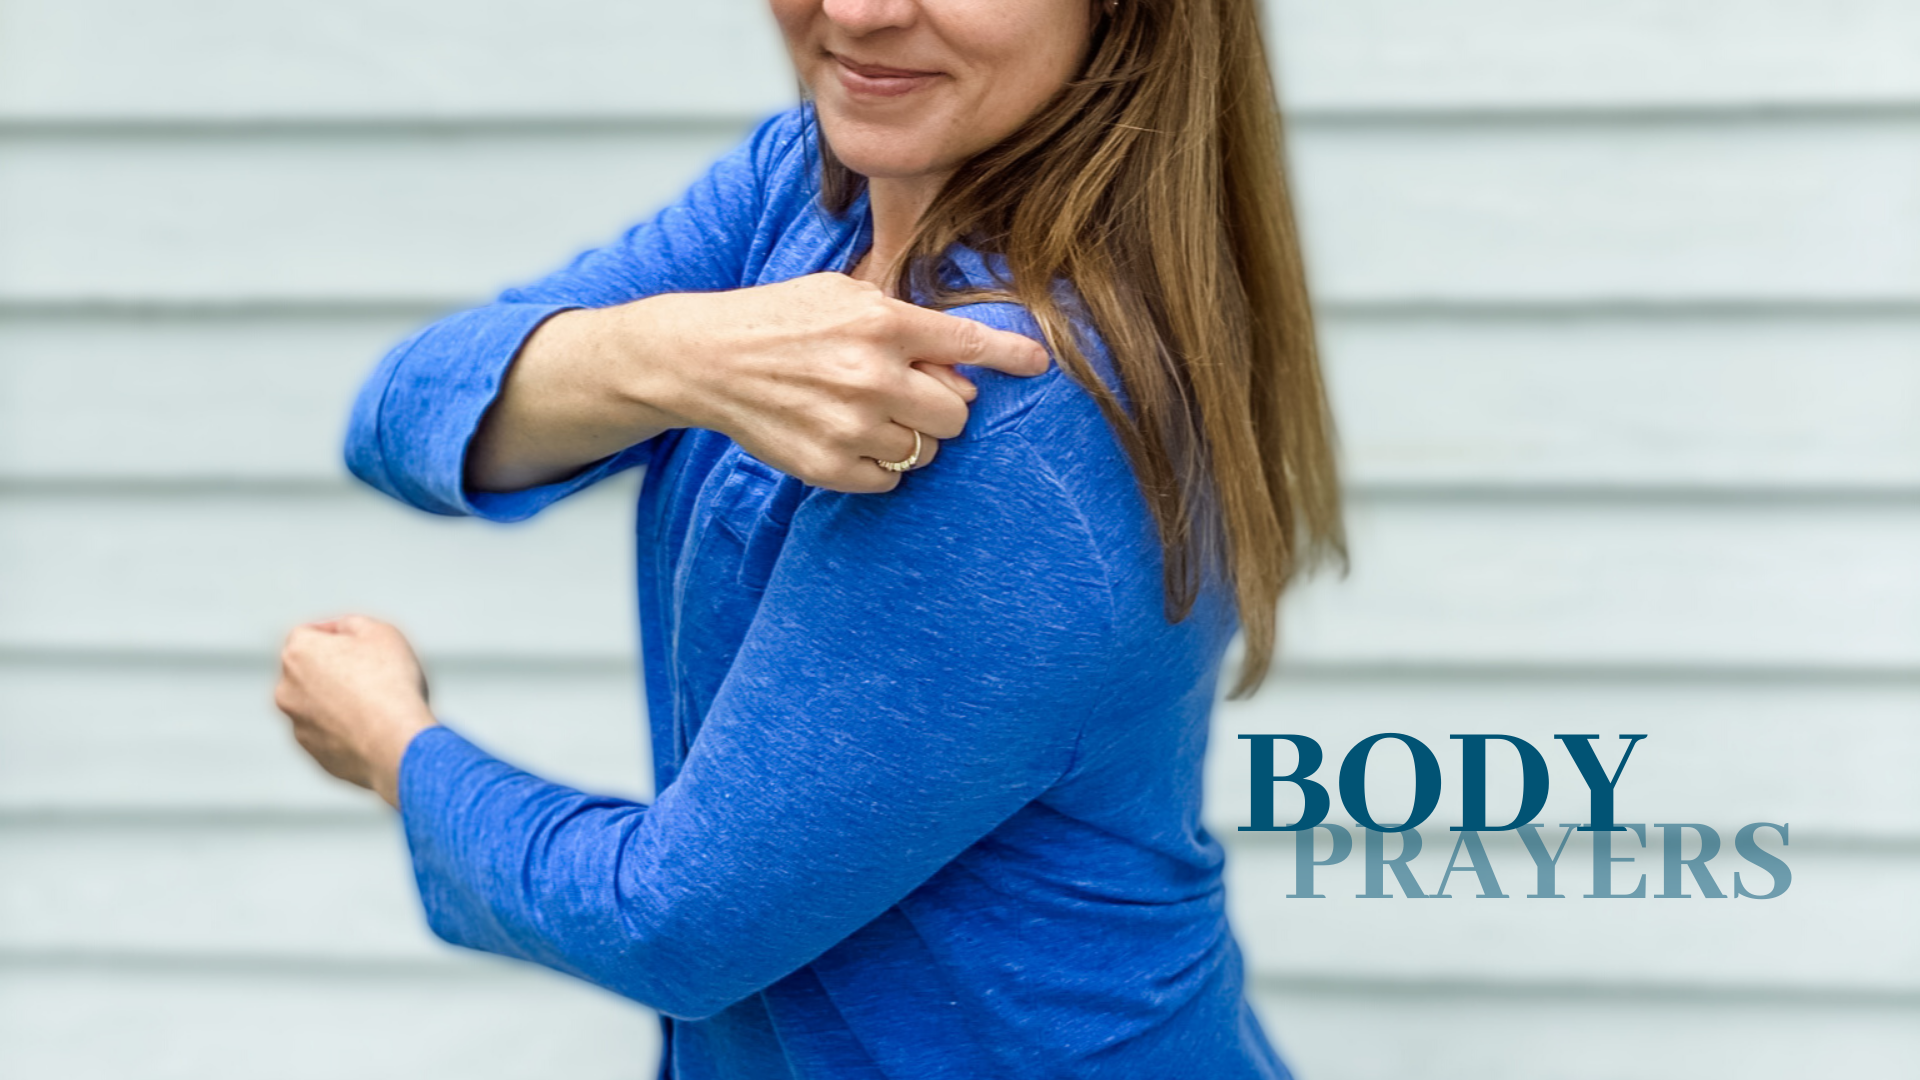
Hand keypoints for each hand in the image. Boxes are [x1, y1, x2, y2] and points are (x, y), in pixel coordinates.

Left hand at [273, 615, 437, 808]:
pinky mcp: (314, 753)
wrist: (397, 743)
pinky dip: (345, 729)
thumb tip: (341, 633)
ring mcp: (298, 724)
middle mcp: (287, 689)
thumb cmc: (391, 682)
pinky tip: (375, 729)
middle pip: (309, 670)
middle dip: (334, 669)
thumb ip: (352, 625)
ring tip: (377, 705)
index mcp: (298, 652)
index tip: (364, 644)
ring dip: (338, 700)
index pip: (309, 633)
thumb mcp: (381, 632)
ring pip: (316, 704)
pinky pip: (329, 733)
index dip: (338, 635)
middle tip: (373, 674)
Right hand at [465, 273, 1051, 494]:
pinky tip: (847, 439)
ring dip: (907, 436)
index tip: (1042, 365)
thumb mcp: (842, 296)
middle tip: (909, 395)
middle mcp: (871, 374)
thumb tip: (961, 372)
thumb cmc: (779, 320)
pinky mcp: (827, 466)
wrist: (705, 359)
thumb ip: (905, 325)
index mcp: (880, 322)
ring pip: (925, 450)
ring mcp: (849, 425)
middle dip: (942, 406)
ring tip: (865, 413)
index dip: (1012, 356)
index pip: (968, 344)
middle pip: (956, 413)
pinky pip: (890, 479)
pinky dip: (879, 466)